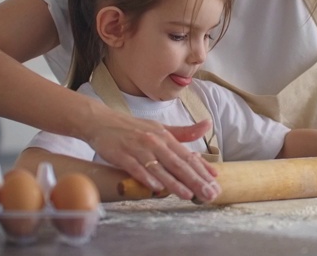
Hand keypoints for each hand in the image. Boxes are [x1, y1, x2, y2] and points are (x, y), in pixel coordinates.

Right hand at [84, 110, 220, 202]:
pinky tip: (156, 187)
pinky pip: (135, 168)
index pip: (187, 156)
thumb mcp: (160, 128)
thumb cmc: (133, 128)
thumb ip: (184, 132)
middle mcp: (154, 142)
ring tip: (188, 195)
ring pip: (159, 168)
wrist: (101, 121)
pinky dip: (146, 177)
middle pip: (177, 163)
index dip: (202, 169)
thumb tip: (208, 125)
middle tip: (208, 194)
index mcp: (165, 137)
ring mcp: (138, 148)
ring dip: (174, 182)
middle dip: (195, 180)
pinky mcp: (121, 155)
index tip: (215, 182)